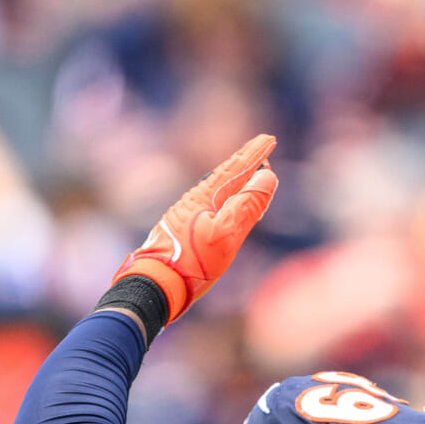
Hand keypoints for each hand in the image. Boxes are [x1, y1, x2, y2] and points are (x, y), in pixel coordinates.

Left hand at [112, 134, 279, 329]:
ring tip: (250, 174)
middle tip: (263, 151)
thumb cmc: (192, 262)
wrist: (155, 284)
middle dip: (246, 163)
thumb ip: (246, 206)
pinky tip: (226, 204)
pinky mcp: (184, 229)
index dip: (254, 154)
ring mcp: (187, 214)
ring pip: (218, 190)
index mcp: (204, 196)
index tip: (269, 139)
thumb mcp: (226, 234)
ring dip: (236, 180)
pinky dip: (226, 197)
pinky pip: (211, 204)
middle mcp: (194, 200)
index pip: (235, 168)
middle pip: (225, 175)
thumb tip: (267, 177)